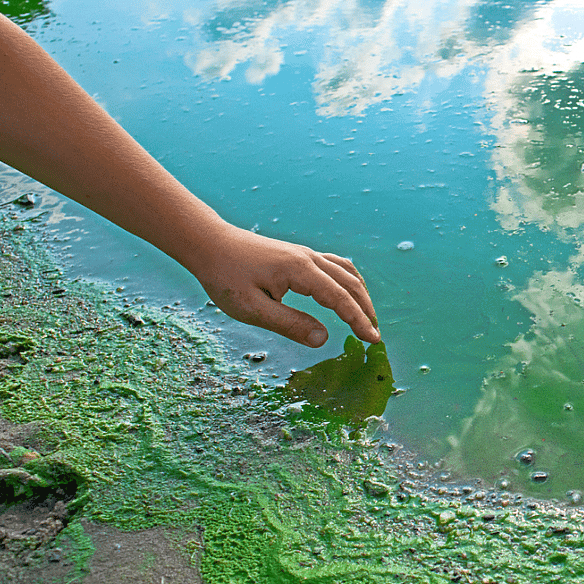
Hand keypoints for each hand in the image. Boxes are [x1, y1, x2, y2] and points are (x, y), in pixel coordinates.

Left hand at [191, 225, 379, 347]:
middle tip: (375, 336)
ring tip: (367, 317)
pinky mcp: (299, 255)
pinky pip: (336, 266)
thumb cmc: (225, 276)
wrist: (209, 242)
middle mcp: (309, 258)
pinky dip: (350, 282)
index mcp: (300, 271)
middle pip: (350, 284)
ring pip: (346, 272)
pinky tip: (349, 292)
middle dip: (366, 310)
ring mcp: (306, 254)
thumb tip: (323, 338)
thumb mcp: (252, 308)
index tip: (373, 341)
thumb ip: (289, 324)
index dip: (359, 321)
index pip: (340, 299)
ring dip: (361, 295)